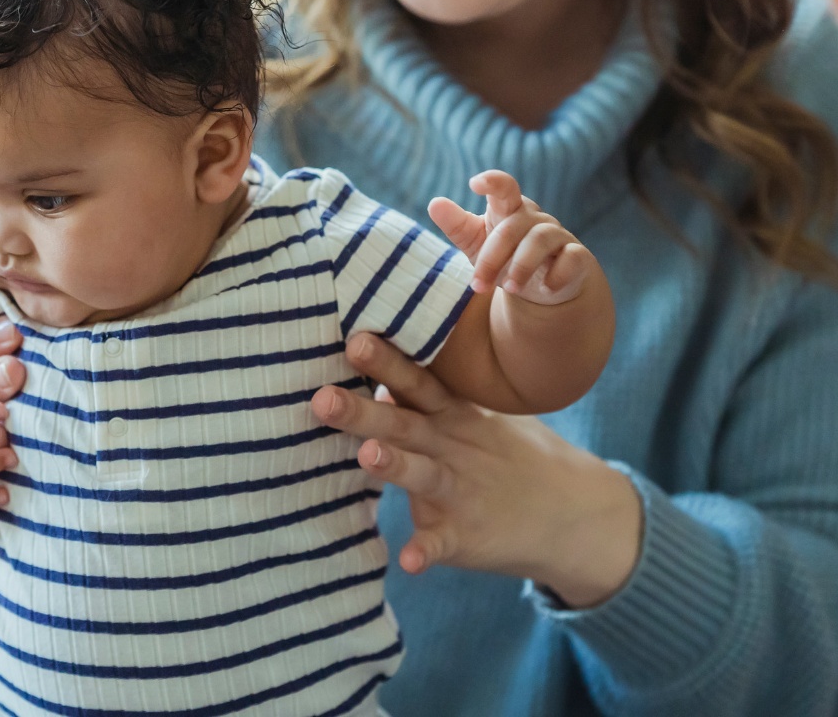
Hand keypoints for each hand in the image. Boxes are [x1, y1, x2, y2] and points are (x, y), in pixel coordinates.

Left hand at [311, 333, 641, 607]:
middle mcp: (454, 447)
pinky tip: (409, 559)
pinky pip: (444, 543)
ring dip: (395, 466)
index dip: (386, 361)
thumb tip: (374, 367)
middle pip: (405, 424)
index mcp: (454, 414)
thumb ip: (428, 396)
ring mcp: (463, 491)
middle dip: (363, 412)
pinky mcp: (469, 536)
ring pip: (423, 475)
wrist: (575, 512)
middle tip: (323, 398)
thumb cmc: (508, 455)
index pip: (417, 381)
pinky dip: (427, 550)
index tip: (354, 338)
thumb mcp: (476, 416)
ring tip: (365, 457)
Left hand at [429, 170, 593, 304]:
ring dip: (521, 267)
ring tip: (509, 288)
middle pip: (511, 228)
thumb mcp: (477, 243)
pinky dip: (559, 273)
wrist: (544, 286)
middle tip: (477, 286)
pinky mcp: (576, 256)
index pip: (503, 187)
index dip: (492, 182)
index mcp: (508, 209)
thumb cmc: (505, 257)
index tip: (475, 183)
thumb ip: (457, 225)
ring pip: (539, 240)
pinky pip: (571, 258)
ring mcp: (557, 235)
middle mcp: (533, 217)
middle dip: (491, 259)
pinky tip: (547, 288)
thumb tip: (434, 204)